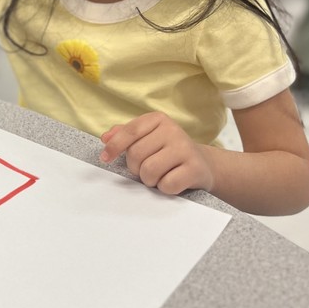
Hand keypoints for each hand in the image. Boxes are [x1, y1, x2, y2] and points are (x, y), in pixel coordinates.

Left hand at [99, 111, 213, 196]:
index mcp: (158, 119)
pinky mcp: (195, 169)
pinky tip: (173, 181)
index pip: (130, 132)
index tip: (105, 158)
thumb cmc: (168, 151)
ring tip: (159, 175)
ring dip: (149, 180)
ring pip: (149, 171)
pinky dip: (165, 188)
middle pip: (136, 154)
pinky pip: (166, 184)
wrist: (203, 164)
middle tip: (146, 168)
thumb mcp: (148, 137)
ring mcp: (185, 149)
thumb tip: (106, 138)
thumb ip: (125, 135)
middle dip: (136, 168)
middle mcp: (173, 130)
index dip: (114, 146)